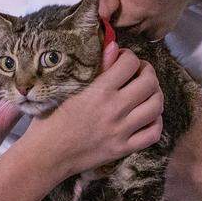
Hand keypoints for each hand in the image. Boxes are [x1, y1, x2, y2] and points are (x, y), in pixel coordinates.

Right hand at [26, 42, 163, 175]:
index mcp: (99, 91)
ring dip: (155, 95)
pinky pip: (153, 134)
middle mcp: (114, 110)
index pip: (130, 63)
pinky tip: (147, 117)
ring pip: (155, 107)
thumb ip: (97, 67)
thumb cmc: (50, 120)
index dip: (130, 56)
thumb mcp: (69, 88)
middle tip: (140, 72)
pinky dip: (155, 122)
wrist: (45, 155)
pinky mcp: (123, 149)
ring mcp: (121, 131)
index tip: (123, 59)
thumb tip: (114, 45)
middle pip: (149, 83)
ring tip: (146, 93)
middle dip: (148, 72)